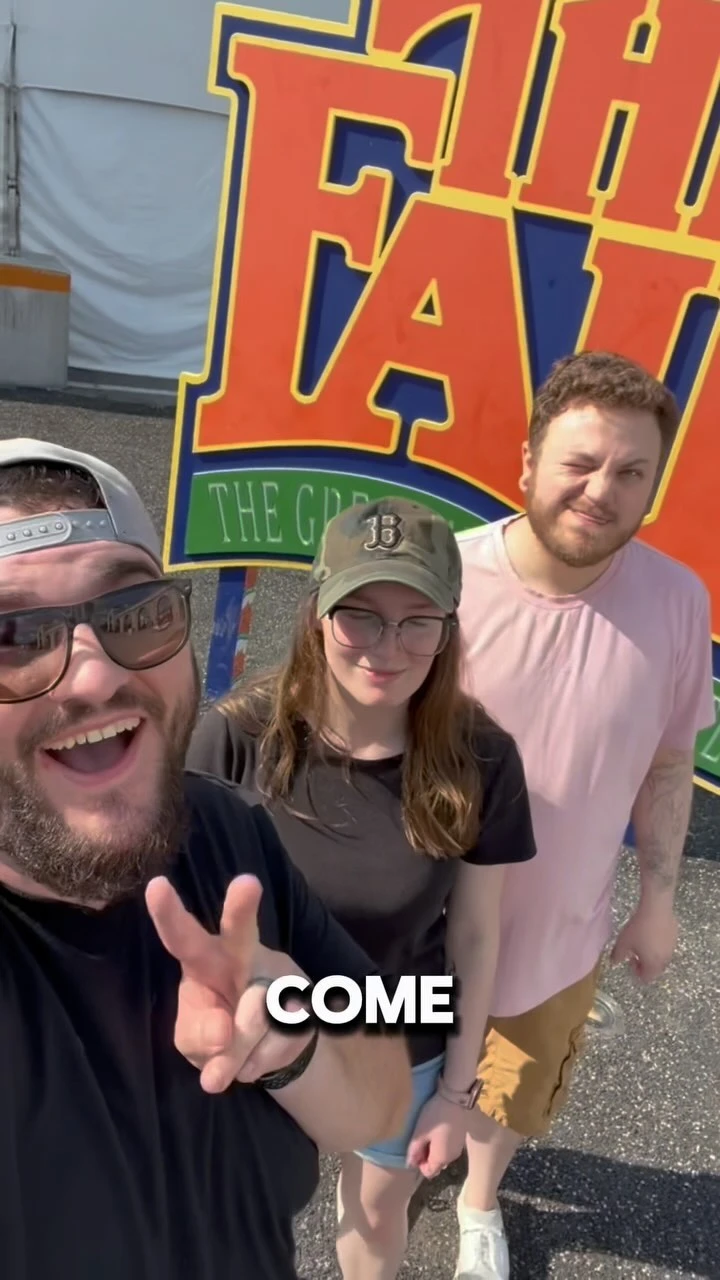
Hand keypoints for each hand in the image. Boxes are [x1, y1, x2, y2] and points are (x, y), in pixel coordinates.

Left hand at [145, 874, 313, 1092]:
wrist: (275, 1042)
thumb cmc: (219, 1026)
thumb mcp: (194, 1039)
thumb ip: (199, 1036)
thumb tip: (223, 1036)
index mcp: (204, 959)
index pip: (182, 936)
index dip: (169, 914)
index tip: (156, 886)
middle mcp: (244, 956)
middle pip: (242, 931)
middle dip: (241, 908)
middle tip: (246, 883)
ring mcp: (281, 977)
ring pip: (256, 1014)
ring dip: (239, 1050)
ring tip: (235, 1062)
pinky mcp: (306, 1003)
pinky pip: (276, 1044)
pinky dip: (259, 1062)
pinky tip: (260, 1053)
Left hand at [405, 1092, 469, 1178]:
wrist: (455, 1098)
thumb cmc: (435, 1117)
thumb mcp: (420, 1132)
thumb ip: (414, 1150)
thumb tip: (410, 1164)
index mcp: (441, 1159)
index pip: (429, 1172)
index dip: (419, 1164)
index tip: (415, 1149)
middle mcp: (452, 1158)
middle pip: (436, 1164)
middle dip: (426, 1156)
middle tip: (420, 1139)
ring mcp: (458, 1148)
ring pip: (442, 1156)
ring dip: (434, 1149)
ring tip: (428, 1133)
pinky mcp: (461, 1138)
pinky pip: (448, 1147)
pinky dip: (441, 1143)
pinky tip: (438, 1129)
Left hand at [610, 900, 678, 982]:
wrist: (656, 909)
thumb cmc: (638, 928)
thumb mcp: (623, 942)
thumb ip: (617, 955)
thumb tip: (614, 962)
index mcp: (653, 965)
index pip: (646, 978)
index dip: (636, 972)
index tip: (630, 959)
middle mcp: (665, 960)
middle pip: (655, 969)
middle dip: (644, 964)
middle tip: (635, 951)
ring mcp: (672, 948)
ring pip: (661, 958)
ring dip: (652, 954)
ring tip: (642, 941)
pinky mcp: (675, 937)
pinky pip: (666, 946)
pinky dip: (659, 944)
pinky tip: (651, 932)